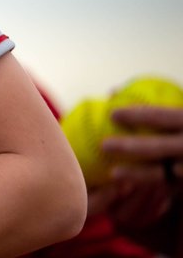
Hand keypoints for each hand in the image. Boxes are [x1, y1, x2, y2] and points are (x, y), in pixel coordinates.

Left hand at [88, 105, 182, 228]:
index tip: (112, 114)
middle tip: (104, 145)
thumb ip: (150, 107)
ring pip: (164, 173)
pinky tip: (129, 187)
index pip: (162, 116)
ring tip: (113, 174)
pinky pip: (170, 187)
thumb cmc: (180, 130)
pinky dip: (150, 185)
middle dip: (131, 147)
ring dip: (138, 174)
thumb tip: (112, 92)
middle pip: (160, 147)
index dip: (138, 115)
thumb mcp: (177, 115)